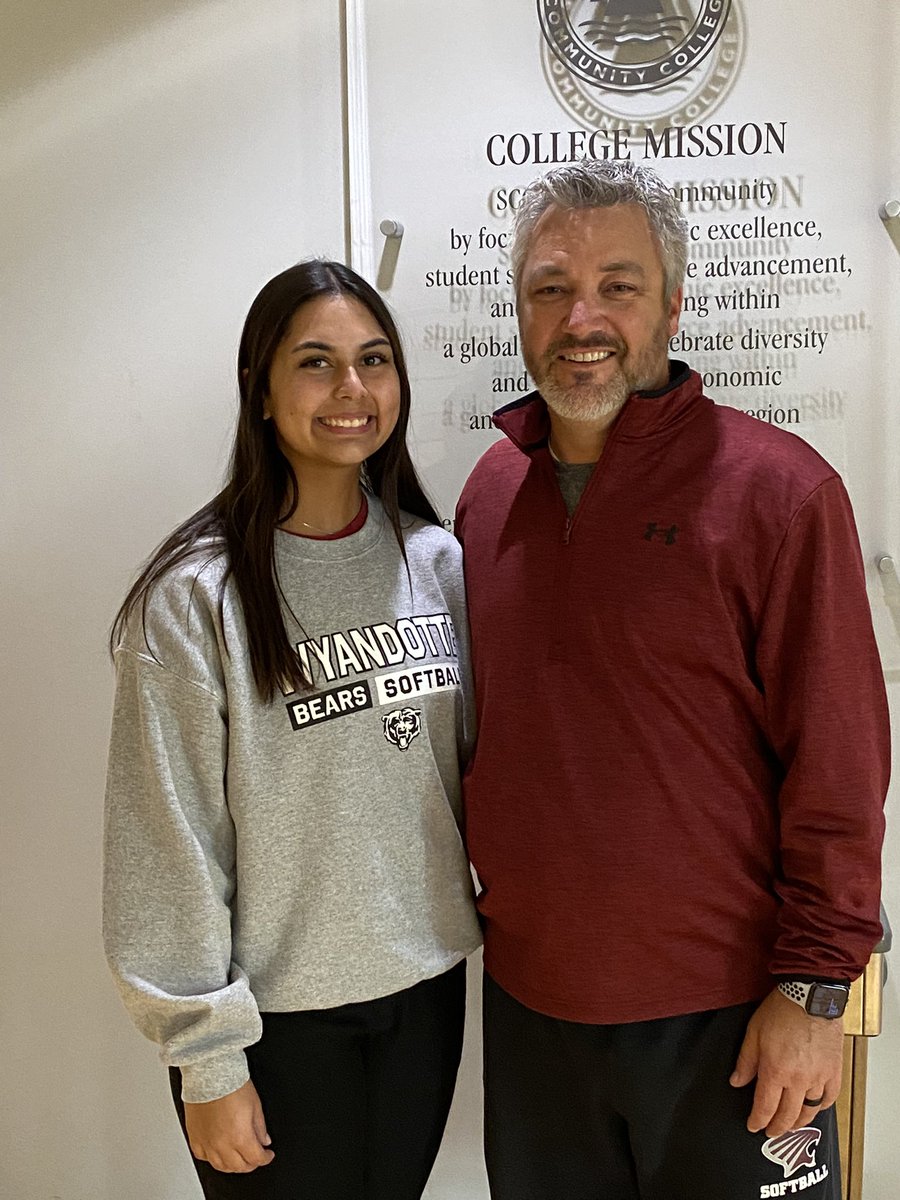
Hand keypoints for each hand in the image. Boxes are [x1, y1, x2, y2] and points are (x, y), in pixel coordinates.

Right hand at [184, 1080, 273, 1172]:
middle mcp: (222, 1144)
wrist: (212, 1075)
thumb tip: (264, 1141)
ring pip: (220, 1166)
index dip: (265, 1158)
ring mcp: (207, 1143)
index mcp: (240, 1137)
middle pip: (239, 1166)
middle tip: (255, 1157)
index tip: (267, 1155)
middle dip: (250, 1163)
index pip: (256, 1158)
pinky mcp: (195, 1138)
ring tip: (239, 1159)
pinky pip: (202, 1157)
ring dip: (232, 1165)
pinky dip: (212, 1158)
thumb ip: (260, 1128)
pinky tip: (218, 1153)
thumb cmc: (232, 1086)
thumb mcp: (256, 1105)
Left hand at [730, 988, 842, 1137]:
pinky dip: (820, 1106)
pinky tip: (813, 1107)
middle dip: (777, 1127)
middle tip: (771, 1132)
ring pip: (809, 1110)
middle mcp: (798, 1079)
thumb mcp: (754, 1033)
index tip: (754, 1126)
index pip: (765, 1107)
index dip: (758, 1120)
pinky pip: (828, 1098)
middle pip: (787, 1115)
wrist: (810, 996)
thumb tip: (737, 1082)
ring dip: (798, 1121)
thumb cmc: (781, 1010)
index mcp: (775, 1070)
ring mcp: (818, 1077)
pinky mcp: (834, 1071)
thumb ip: (746, 1061)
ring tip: (791, 1124)